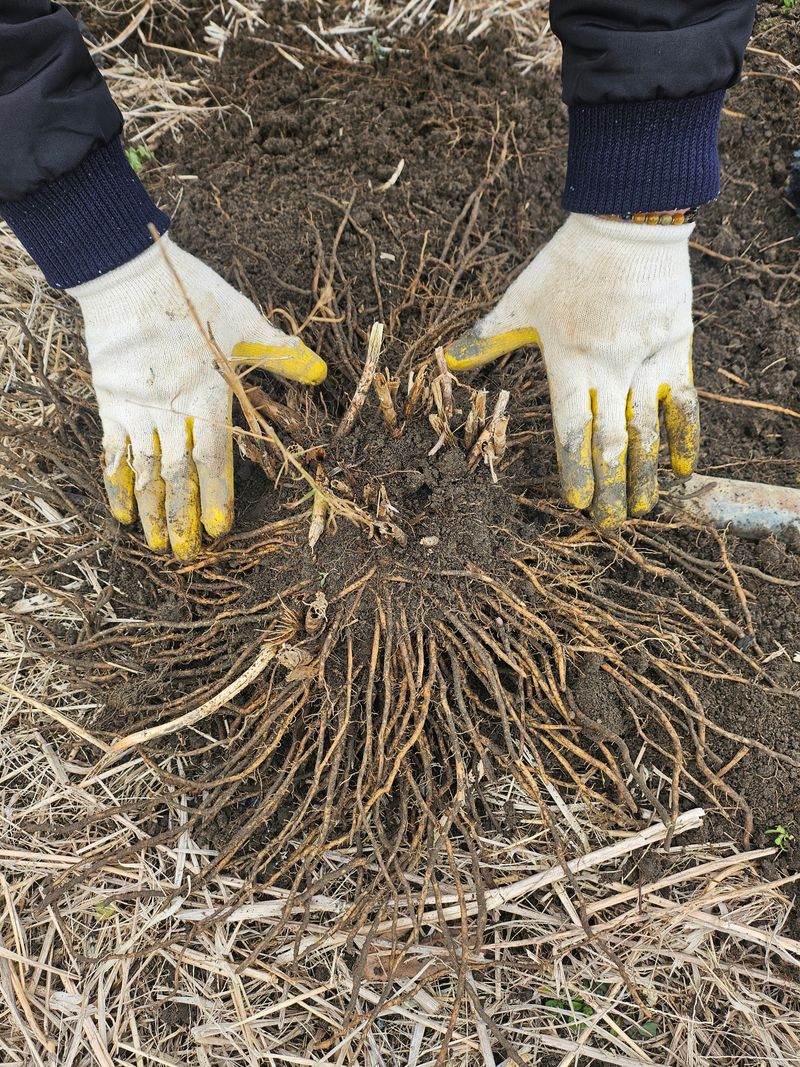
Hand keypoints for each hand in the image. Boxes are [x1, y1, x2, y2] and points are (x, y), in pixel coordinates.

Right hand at [68, 234, 326, 558]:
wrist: (126, 271)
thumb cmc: (191, 295)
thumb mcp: (243, 320)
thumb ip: (281, 353)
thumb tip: (320, 374)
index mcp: (207, 391)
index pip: (213, 456)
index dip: (216, 495)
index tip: (220, 528)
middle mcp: (170, 406)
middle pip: (177, 473)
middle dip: (182, 516)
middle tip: (188, 552)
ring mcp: (136, 407)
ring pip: (145, 470)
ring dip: (151, 510)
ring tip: (157, 544)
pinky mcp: (111, 402)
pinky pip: (113, 452)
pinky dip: (118, 483)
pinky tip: (123, 513)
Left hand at [445, 214, 698, 528]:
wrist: (628, 222)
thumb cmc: (568, 263)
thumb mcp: (521, 299)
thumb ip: (489, 336)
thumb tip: (449, 358)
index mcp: (568, 362)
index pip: (571, 430)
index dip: (574, 470)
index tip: (576, 504)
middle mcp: (609, 369)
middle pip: (611, 442)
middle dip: (610, 488)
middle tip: (608, 525)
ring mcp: (646, 361)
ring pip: (648, 431)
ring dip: (645, 474)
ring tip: (641, 509)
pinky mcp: (675, 349)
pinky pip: (683, 402)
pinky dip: (685, 436)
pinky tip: (682, 469)